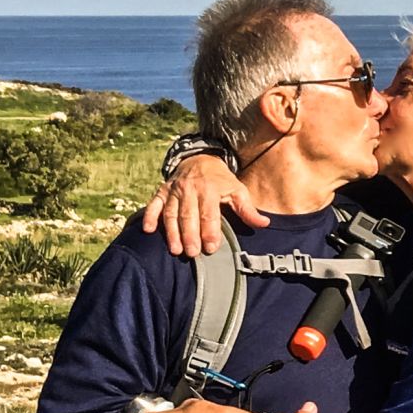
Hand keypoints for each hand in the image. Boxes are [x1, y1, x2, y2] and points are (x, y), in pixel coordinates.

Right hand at [142, 155, 266, 255]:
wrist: (200, 159)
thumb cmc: (222, 180)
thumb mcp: (238, 190)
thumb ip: (248, 210)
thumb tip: (264, 224)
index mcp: (210, 189)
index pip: (209, 213)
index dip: (210, 231)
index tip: (212, 248)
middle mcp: (189, 189)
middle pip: (188, 215)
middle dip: (190, 235)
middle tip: (192, 254)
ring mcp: (174, 190)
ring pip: (171, 213)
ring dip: (172, 232)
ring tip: (176, 250)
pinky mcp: (162, 191)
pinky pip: (153, 204)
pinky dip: (149, 216)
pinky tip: (148, 230)